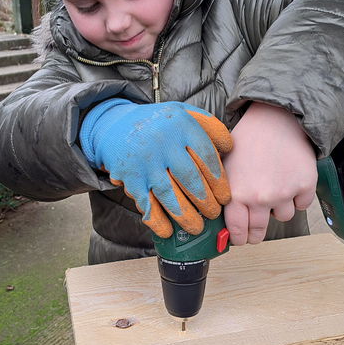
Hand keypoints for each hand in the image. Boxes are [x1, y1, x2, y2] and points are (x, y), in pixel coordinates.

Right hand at [80, 99, 232, 237]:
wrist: (115, 125)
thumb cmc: (157, 123)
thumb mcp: (184, 112)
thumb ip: (209, 126)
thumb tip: (228, 149)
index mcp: (181, 126)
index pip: (207, 157)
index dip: (219, 181)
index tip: (225, 197)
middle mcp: (163, 143)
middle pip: (191, 179)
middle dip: (206, 202)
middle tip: (214, 213)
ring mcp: (145, 162)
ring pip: (169, 195)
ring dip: (186, 216)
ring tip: (197, 227)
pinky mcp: (129, 177)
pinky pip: (145, 203)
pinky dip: (156, 220)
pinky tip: (167, 231)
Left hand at [222, 102, 316, 244]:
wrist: (277, 119)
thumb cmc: (249, 138)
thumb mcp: (226, 163)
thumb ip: (225, 190)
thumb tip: (224, 217)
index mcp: (236, 192)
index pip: (236, 230)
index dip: (238, 238)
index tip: (239, 239)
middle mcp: (259, 197)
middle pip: (259, 231)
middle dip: (255, 234)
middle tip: (255, 231)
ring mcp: (284, 193)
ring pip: (282, 217)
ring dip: (278, 208)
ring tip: (274, 188)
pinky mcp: (305, 186)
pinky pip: (301, 205)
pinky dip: (297, 197)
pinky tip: (289, 180)